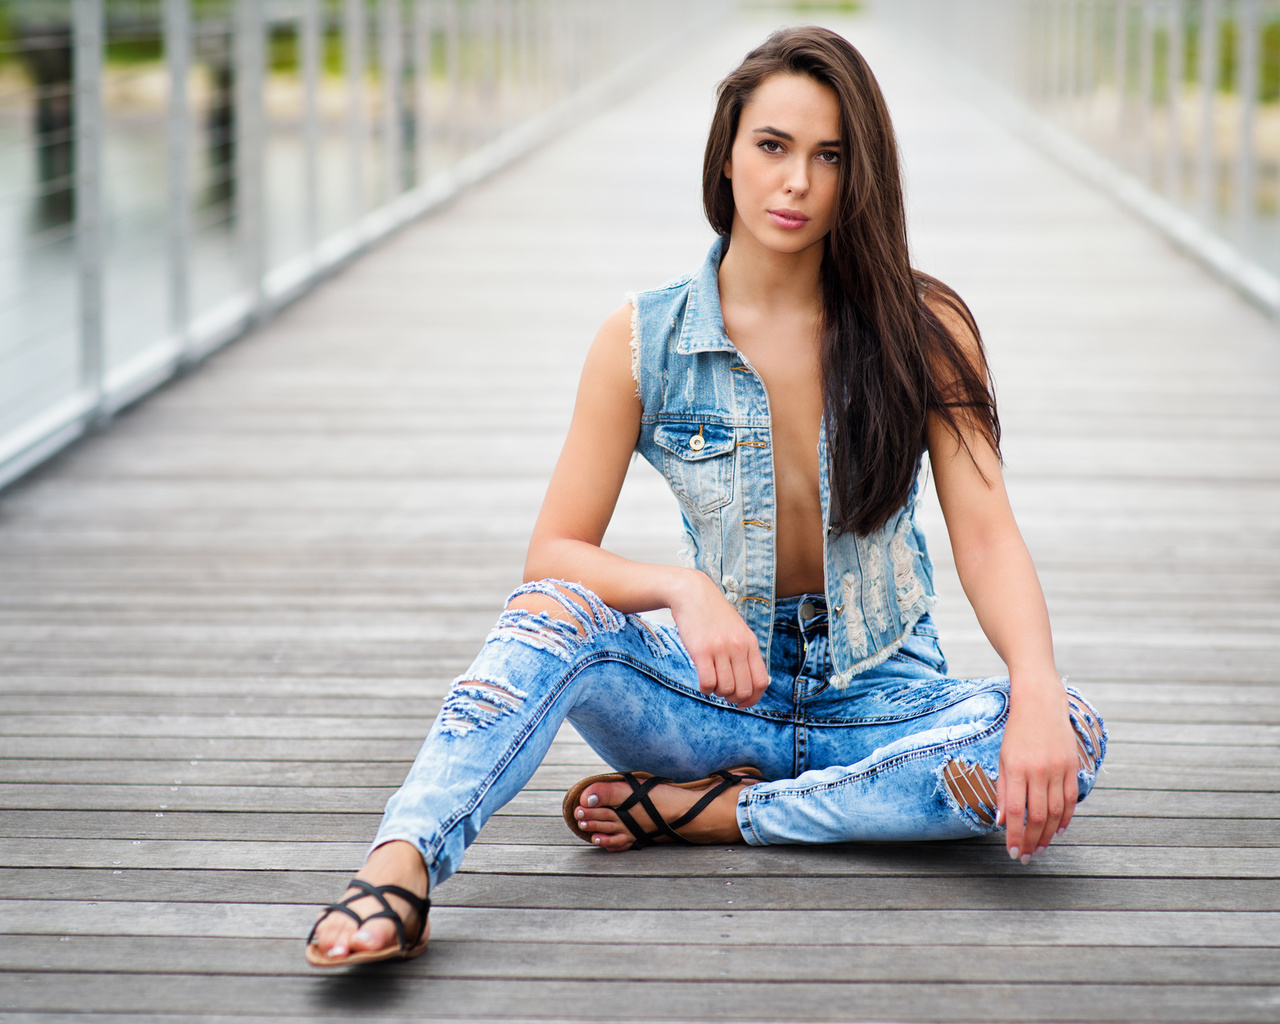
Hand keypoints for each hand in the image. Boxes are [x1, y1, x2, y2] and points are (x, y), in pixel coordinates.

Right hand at [669, 571, 769, 708]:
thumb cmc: (714, 615)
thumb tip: (750, 683)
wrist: (692, 594)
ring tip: (712, 682)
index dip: (753, 699)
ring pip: (725, 689)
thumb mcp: (738, 631)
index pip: (761, 682)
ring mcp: (720, 649)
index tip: (743, 703)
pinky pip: (707, 683)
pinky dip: (705, 689)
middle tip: (724, 693)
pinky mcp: (701, 651)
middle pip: (743, 690)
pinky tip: (702, 680)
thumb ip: (746, 653)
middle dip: (733, 698)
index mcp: (751, 643)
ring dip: (717, 692)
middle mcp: (738, 647)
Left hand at [996, 675, 1078, 862]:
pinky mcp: (1073, 766)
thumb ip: (1002, 789)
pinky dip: (1066, 818)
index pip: (1014, 811)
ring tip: (1040, 848)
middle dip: (1031, 840)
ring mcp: (1058, 769)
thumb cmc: (1016, 732)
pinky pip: (1071, 799)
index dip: (1013, 835)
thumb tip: (1001, 821)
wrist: (1040, 703)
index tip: (1011, 852)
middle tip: (1026, 856)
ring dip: (1048, 835)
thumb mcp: (1003, 758)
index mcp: (1016, 768)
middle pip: (1037, 816)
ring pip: (1056, 812)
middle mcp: (1038, 771)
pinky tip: (1058, 830)